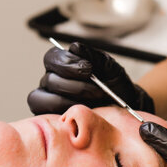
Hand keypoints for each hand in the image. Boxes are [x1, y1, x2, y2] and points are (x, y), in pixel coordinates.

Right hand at [26, 42, 154, 114]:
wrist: (124, 109)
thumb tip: (75, 47)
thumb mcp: (110, 68)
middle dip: (75, 86)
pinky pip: (43, 115)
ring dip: (68, 100)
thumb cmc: (115, 87)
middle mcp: (52, 82)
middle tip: (97, 90)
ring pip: (42, 98)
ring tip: (92, 103)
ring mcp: (47, 101)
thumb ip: (93, 56)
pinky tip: (81, 113)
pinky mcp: (49, 118)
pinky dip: (62, 113)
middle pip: (49, 80)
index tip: (88, 69)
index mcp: (63, 65)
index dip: (67, 62)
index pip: (52, 57)